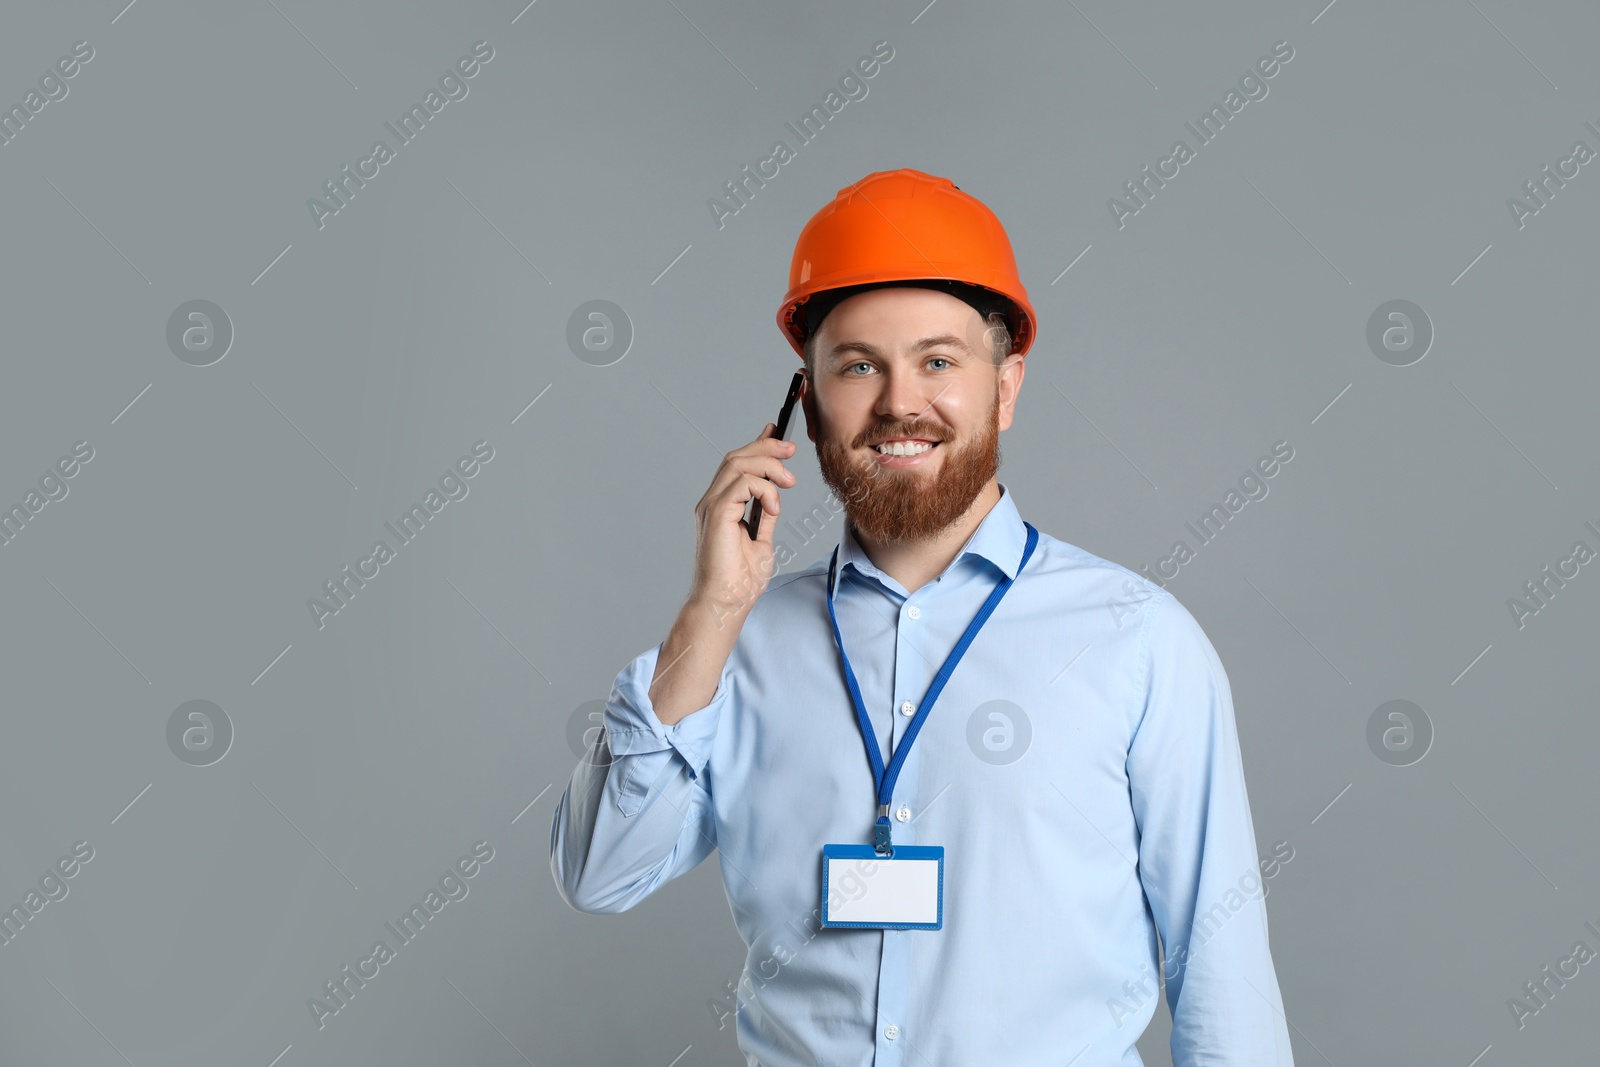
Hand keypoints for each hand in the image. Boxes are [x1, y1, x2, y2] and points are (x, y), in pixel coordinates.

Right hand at [689, 422, 797, 620]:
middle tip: (791, 449)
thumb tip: (775, 493)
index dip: (757, 444)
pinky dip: (764, 490)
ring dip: (768, 465)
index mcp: (722, 506)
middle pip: (736, 457)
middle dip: (766, 446)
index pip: (737, 464)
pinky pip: (742, 484)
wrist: (726, 604)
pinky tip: (774, 507)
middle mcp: (713, 502)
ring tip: (789, 481)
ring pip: (737, 463)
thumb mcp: (763, 540)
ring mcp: (711, 506)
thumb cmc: (740, 581)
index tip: (779, 434)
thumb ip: (766, 514)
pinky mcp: (716, 514)